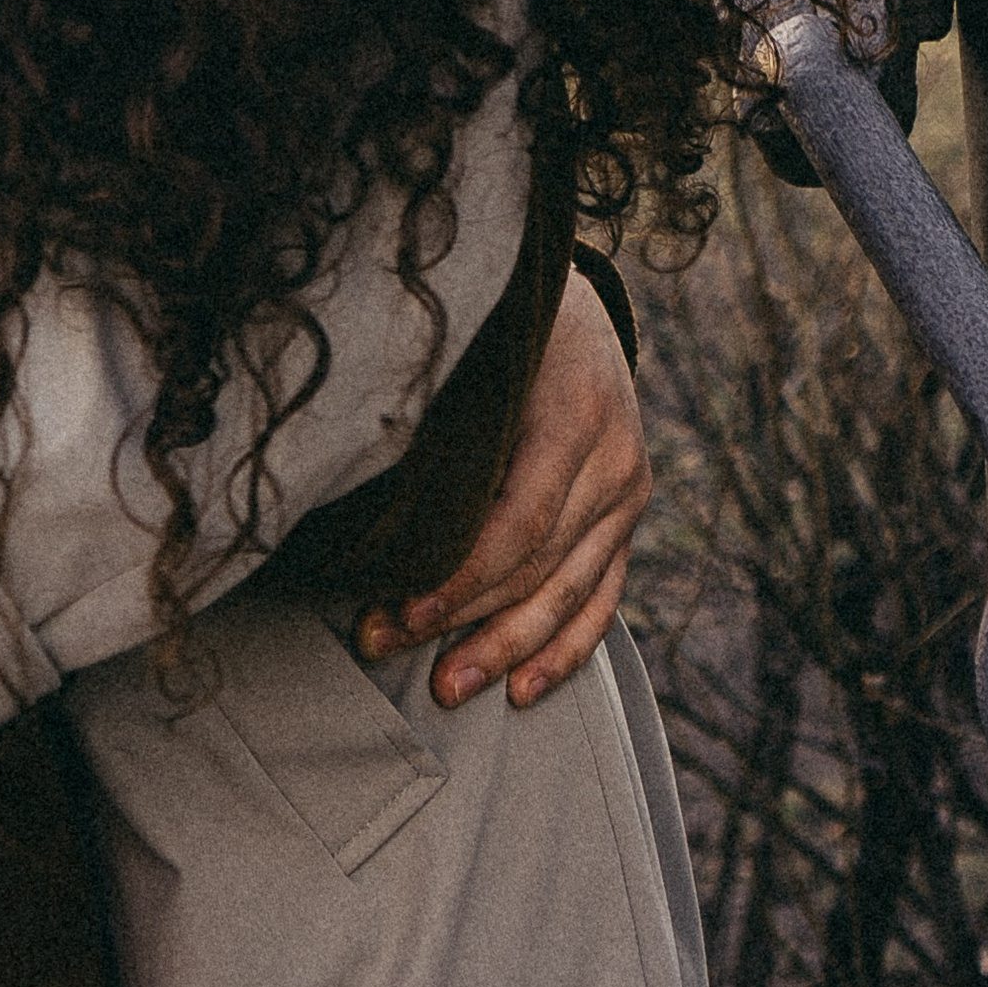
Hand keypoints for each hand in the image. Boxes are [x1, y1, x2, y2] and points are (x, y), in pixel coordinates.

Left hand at [355, 260, 650, 711]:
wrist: (571, 294)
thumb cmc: (498, 318)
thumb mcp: (473, 344)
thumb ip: (441, 414)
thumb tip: (358, 489)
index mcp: (576, 410)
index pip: (520, 522)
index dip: (459, 577)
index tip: (397, 610)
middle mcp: (615, 457)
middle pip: (539, 565)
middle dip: (462, 619)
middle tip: (384, 644)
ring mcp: (629, 490)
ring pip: (569, 592)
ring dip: (504, 648)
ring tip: (446, 687)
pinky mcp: (628, 515)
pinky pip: (602, 598)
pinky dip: (565, 650)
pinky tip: (523, 692)